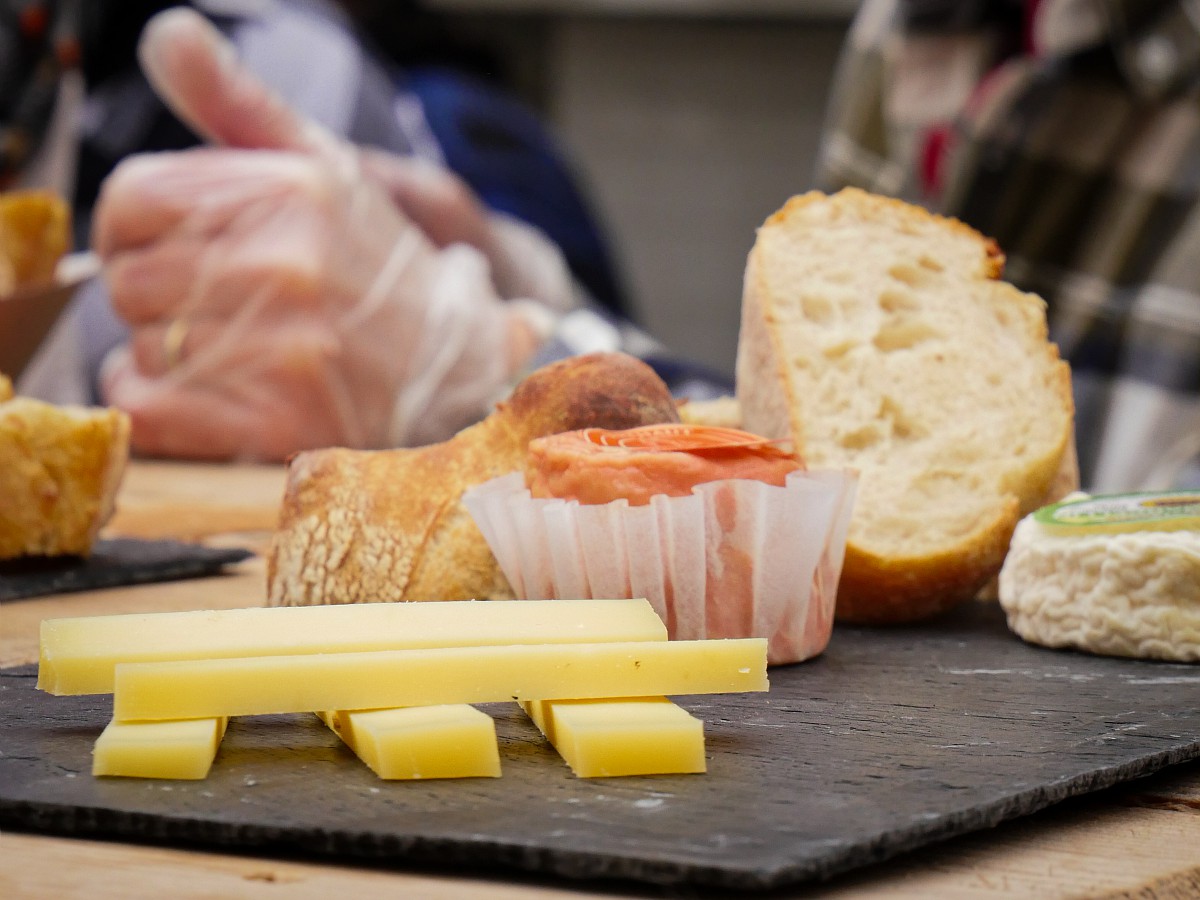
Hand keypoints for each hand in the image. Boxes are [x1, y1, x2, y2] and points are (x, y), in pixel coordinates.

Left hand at [96, 8, 559, 459]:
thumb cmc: (380, 267)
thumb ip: (239, 101)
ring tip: (229, 350)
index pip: (133, 197)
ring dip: (168, 354)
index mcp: (290, 193)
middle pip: (130, 280)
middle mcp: (286, 265)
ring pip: (142, 348)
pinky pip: (152, 410)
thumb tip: (164, 32)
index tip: (164, 246)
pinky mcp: (281, 422)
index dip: (132, 227)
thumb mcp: (325, 168)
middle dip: (155, 296)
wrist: (462, 364)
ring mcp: (285, 349)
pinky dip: (159, 404)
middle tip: (209, 307)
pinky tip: (203, 392)